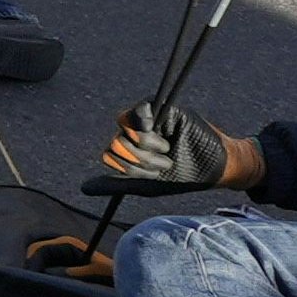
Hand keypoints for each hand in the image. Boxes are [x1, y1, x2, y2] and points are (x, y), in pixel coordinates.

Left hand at [84, 99, 256, 197]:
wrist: (214, 169)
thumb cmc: (181, 177)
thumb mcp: (146, 185)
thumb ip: (116, 183)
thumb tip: (83, 188)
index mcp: (128, 148)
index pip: (109, 154)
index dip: (128, 168)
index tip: (151, 175)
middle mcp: (135, 132)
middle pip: (117, 143)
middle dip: (142, 161)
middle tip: (165, 164)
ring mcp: (149, 120)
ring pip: (128, 129)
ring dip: (149, 147)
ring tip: (169, 151)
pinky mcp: (164, 109)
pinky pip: (141, 108)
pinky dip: (144, 119)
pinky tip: (153, 127)